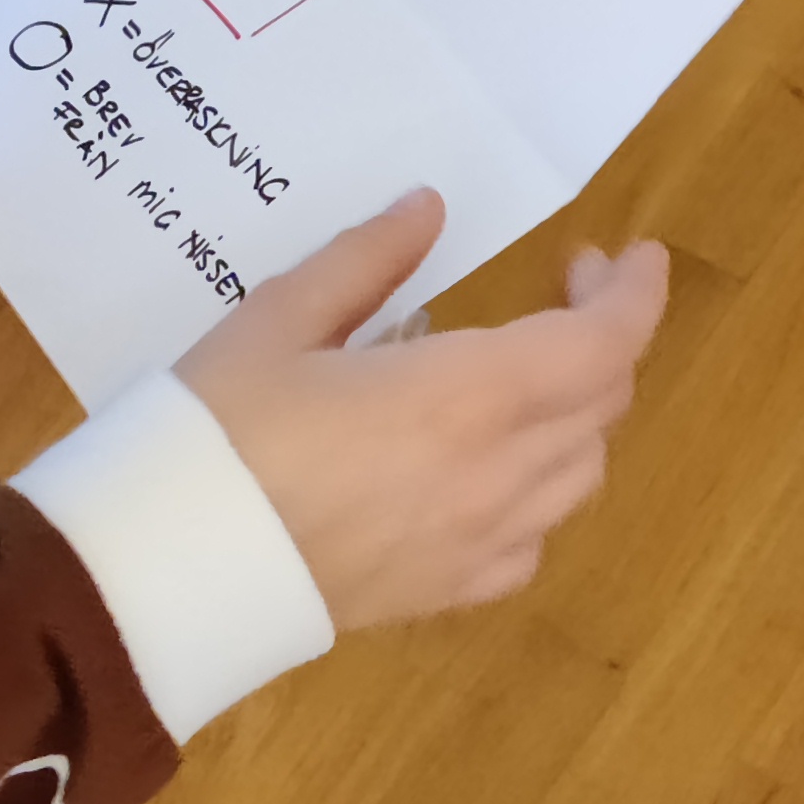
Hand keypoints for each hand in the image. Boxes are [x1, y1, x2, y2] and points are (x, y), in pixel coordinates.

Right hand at [177, 191, 668, 632]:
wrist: (167, 570)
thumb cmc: (217, 430)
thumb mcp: (279, 319)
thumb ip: (366, 261)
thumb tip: (428, 209)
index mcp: (467, 395)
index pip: (603, 344)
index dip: (636, 295)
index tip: (630, 255)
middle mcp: (496, 474)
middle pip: (603, 404)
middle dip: (603, 337)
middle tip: (558, 289)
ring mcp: (479, 543)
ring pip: (579, 473)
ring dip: (578, 412)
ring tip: (527, 373)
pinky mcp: (447, 593)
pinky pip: (532, 539)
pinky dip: (538, 490)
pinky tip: (490, 468)